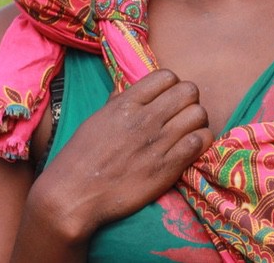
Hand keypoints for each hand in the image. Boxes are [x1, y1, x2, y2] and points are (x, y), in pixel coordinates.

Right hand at [24, 70, 212, 242]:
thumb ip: (117, 102)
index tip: (168, 99)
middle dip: (188, 101)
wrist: (73, 197)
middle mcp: (145, 119)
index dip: (172, 86)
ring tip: (188, 132)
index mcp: (126, 104)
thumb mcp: (96, 120)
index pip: (166, 76)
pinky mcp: (168, 167)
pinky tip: (190, 148)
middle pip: (189, 91)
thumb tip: (128, 88)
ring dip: (197, 122)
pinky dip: (200, 142)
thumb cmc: (80, 158)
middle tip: (181, 115)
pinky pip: (200, 141)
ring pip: (199, 114)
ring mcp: (158, 142)